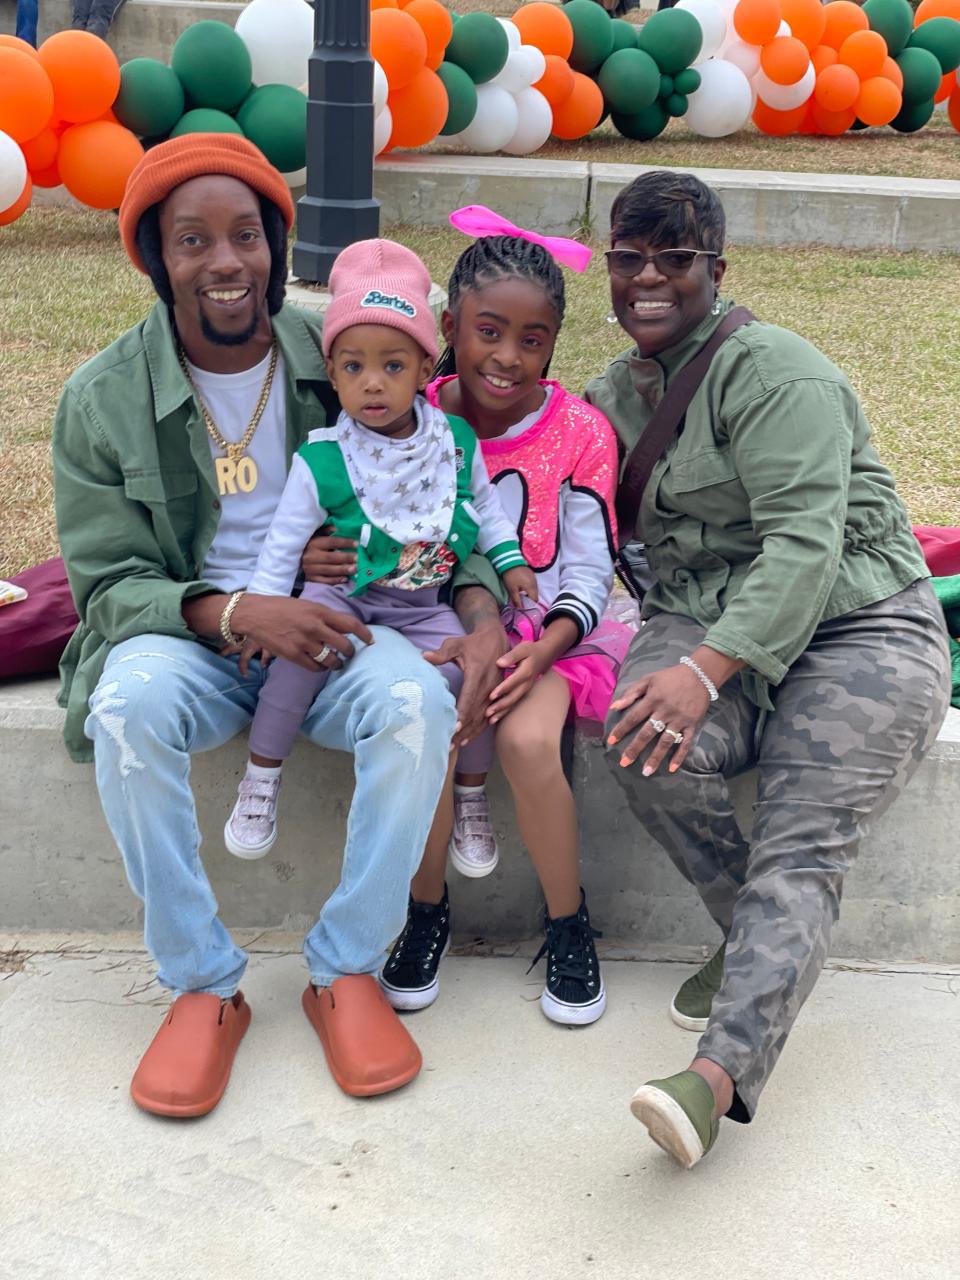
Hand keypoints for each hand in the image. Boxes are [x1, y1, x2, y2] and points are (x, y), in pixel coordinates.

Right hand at [231, 593, 371, 672]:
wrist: (254, 614)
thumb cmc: (281, 608)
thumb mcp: (306, 605)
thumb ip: (324, 616)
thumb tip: (342, 629)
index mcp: (320, 611)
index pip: (351, 624)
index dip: (364, 634)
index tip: (370, 640)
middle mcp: (315, 626)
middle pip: (345, 646)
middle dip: (351, 653)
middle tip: (349, 654)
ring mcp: (304, 642)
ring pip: (331, 660)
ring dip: (337, 664)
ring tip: (336, 663)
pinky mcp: (293, 655)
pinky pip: (315, 667)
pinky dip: (320, 668)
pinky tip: (320, 666)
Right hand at [302, 526, 356, 585]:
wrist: (294, 560)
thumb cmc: (309, 546)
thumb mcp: (315, 536)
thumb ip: (325, 531)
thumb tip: (336, 528)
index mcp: (313, 543)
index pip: (331, 542)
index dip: (344, 542)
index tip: (356, 543)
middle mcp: (311, 556)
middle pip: (331, 557)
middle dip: (346, 557)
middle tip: (358, 558)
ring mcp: (311, 569)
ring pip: (329, 570)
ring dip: (343, 570)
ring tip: (355, 569)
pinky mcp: (311, 579)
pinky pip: (325, 581)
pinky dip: (335, 580)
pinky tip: (345, 578)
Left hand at [424, 621, 508, 745]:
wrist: (496, 639)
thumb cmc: (473, 643)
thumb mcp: (456, 644)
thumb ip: (441, 653)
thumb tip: (424, 656)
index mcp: (477, 674)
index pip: (469, 698)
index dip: (462, 714)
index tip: (453, 728)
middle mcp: (489, 685)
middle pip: (476, 712)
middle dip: (463, 730)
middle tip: (450, 744)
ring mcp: (496, 691)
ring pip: (484, 717)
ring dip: (472, 732)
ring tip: (458, 745)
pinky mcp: (499, 695)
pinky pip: (491, 715)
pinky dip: (481, 727)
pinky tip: (470, 737)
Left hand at [487, 639, 549, 721]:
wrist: (544, 656)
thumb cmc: (530, 651)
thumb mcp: (523, 648)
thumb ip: (511, 656)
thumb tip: (499, 663)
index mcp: (526, 672)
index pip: (513, 681)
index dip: (503, 689)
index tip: (491, 695)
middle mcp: (526, 683)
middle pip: (513, 696)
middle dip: (501, 705)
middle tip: (488, 713)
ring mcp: (525, 690)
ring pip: (513, 703)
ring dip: (502, 712)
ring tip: (490, 720)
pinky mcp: (522, 693)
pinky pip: (514, 704)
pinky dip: (505, 712)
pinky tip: (495, 718)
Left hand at [502, 565, 538, 606]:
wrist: (510, 561)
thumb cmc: (511, 576)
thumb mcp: (512, 590)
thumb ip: (517, 600)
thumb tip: (520, 608)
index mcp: (532, 588)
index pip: (535, 600)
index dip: (531, 605)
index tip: (525, 608)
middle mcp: (535, 583)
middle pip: (535, 595)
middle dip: (530, 600)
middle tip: (522, 603)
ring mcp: (534, 578)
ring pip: (534, 590)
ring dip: (529, 594)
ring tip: (522, 596)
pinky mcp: (531, 574)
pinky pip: (532, 584)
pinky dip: (529, 588)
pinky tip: (522, 588)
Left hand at [606, 663, 710, 774]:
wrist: (700, 675)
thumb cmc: (670, 677)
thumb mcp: (648, 679)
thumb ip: (631, 692)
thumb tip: (614, 706)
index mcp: (653, 700)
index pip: (633, 717)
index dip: (621, 729)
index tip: (611, 741)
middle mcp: (665, 712)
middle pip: (647, 733)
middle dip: (635, 749)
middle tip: (624, 763)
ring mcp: (680, 719)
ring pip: (666, 742)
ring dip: (656, 757)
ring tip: (646, 772)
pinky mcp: (692, 725)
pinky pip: (686, 743)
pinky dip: (680, 756)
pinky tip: (671, 768)